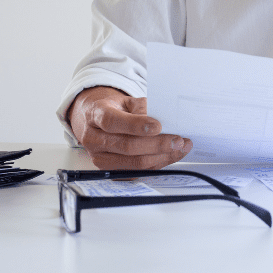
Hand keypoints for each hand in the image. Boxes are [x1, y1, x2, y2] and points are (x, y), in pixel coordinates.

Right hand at [67, 86, 191, 169]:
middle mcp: (93, 138)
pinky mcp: (109, 171)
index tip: (158, 126)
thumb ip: (142, 108)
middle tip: (178, 140)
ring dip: (161, 157)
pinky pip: (136, 172)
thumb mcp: (126, 101)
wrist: (96, 120)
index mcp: (96, 115)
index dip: (135, 125)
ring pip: (133, 163)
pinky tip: (170, 156)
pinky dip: (156, 164)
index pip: (112, 122)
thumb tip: (164, 119)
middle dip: (156, 145)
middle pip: (126, 146)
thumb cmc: (115, 109)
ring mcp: (99, 158)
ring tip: (180, 148)